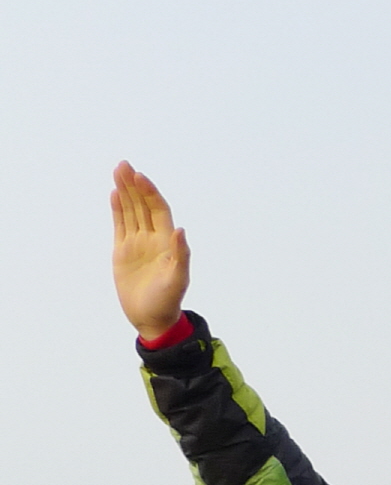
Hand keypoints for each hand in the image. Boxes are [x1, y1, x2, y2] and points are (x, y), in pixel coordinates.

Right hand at [111, 163, 190, 337]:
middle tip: (123, 164)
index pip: (158, 209)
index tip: (139, 177)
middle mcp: (152, 238)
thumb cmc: (168, 301)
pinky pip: (120, 225)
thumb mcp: (177, 280)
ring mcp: (137, 244)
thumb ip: (180, 255)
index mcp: (167, 242)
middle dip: (134, 184)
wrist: (152, 319)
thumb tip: (179, 229)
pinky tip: (115, 194)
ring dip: (125, 191)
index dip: (149, 192)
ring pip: (131, 211)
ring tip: (118, 170)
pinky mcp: (123, 252)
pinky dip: (118, 209)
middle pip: (142, 205)